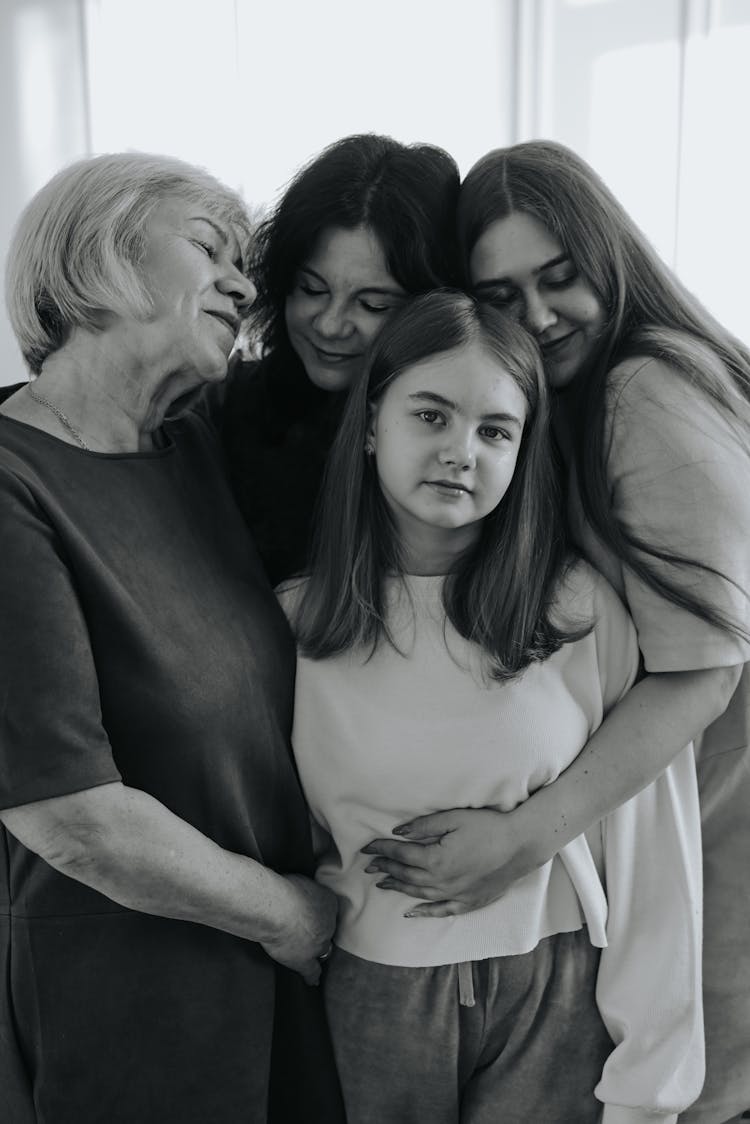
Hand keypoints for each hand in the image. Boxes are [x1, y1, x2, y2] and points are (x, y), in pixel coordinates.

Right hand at [260, 874, 337, 984]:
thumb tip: (295, 888)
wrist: (277, 909)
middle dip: (321, 930)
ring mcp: (318, 943)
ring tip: (310, 950)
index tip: (311, 912)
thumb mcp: (298, 879)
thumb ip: (302, 888)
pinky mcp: (304, 960)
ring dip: (318, 949)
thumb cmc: (283, 889)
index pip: (328, 909)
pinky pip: (312, 970)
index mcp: (328, 901)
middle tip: (308, 928)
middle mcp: (328, 923)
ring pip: (323, 949)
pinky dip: (312, 975)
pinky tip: (312, 981)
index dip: (320, 913)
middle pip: (328, 929)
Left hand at [361, 807, 542, 917]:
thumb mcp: (453, 819)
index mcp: (434, 859)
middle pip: (405, 876)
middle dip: (385, 869)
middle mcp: (440, 881)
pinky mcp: (467, 902)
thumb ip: (423, 826)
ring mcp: (454, 895)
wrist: (520, 846)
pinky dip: (423, 912)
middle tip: (369, 866)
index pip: (400, 854)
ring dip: (397, 888)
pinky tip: (410, 913)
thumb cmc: (488, 827)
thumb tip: (398, 831)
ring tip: (382, 884)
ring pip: (418, 894)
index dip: (381, 849)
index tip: (366, 847)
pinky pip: (440, 911)